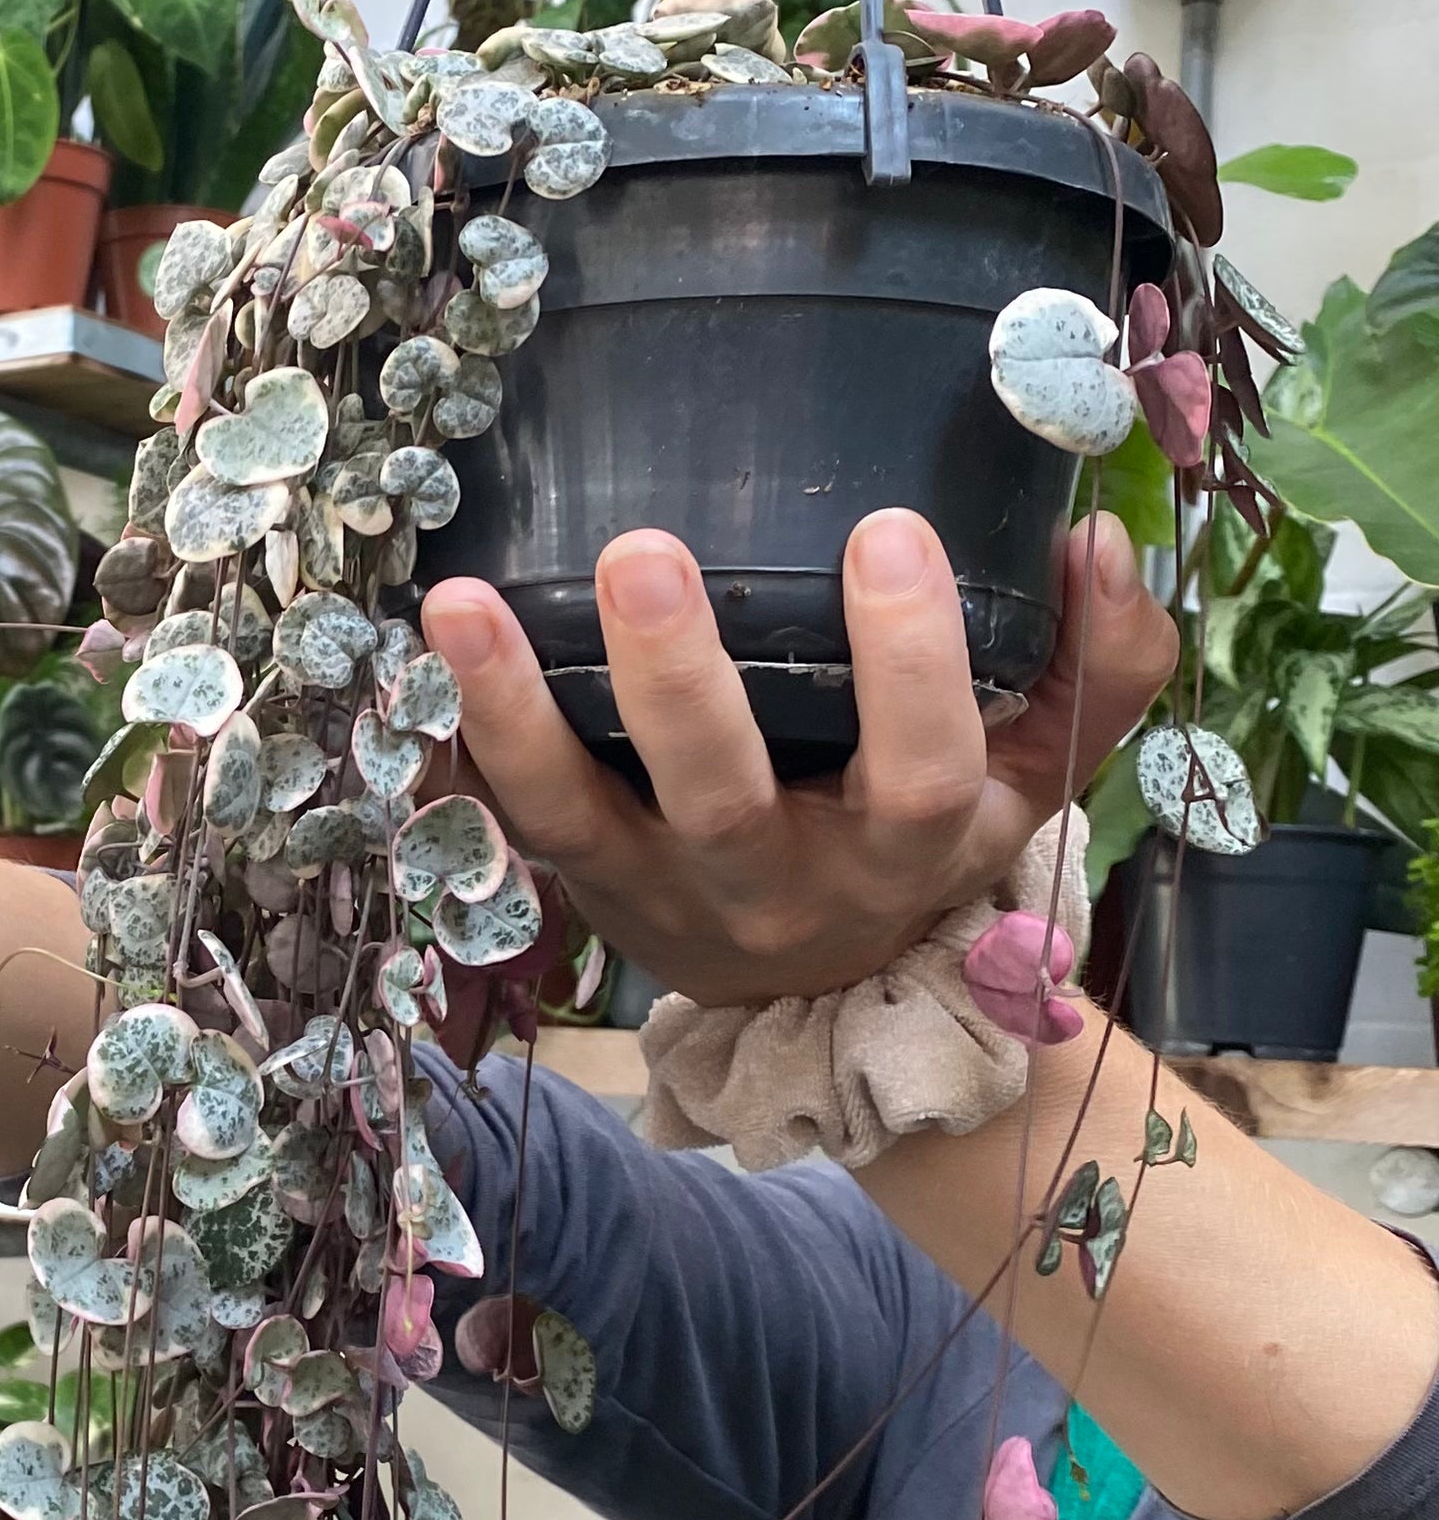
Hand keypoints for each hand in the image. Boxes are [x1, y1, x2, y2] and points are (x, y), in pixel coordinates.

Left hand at [422, 507, 1175, 1004]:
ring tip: (460, 604)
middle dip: (680, 682)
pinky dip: (456, 743)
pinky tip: (417, 655)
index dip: (910, 663)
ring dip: (512, 711)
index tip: (890, 531)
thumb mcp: (1038, 767)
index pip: (921, 769)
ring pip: (577, 816)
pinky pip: (502, 820)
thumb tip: (1103, 542)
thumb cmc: (928, 828)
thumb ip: (1099, 664)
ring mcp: (658, 890)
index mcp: (907, 848)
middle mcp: (776, 883)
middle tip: (645, 552)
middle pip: (726, 800)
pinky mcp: (575, 880)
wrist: (829, 989)